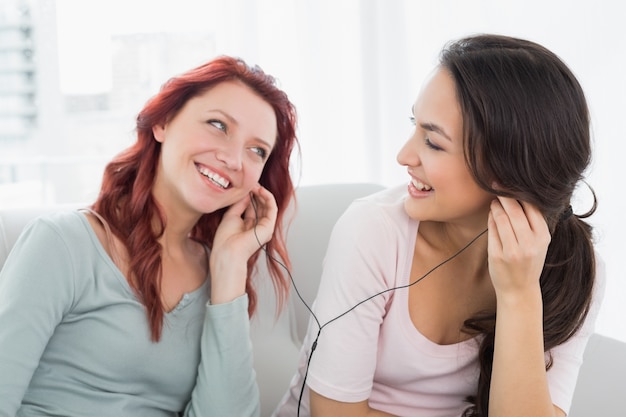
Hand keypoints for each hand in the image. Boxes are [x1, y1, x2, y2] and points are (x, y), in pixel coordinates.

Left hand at [209, 184, 277, 302]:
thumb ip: (240, 204)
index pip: (253, 207)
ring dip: (262, 193)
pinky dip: (267, 197)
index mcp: (248, 226)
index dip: (250, 195)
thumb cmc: (226, 239)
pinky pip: (272, 208)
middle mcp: (258, 227)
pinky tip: (260, 190)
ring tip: (255, 185)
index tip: (246, 186)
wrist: (228, 251)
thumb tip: (247, 193)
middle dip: (256, 193)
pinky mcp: (269, 226)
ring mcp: (264, 227)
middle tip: (251, 183)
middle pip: (261, 205)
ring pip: (267, 205)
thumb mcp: (231, 215)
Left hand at [487, 196, 550, 299]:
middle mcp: (530, 244)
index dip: (520, 194)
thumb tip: (519, 196)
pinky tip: (492, 214)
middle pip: (515, 210)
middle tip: (496, 186)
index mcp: (543, 237)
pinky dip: (491, 219)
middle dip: (504, 195)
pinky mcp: (498, 255)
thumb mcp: (539, 243)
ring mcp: (513, 250)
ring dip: (496, 206)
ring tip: (495, 202)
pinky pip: (492, 230)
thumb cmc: (528, 262)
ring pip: (501, 219)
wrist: (520, 290)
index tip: (511, 184)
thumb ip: (532, 223)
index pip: (532, 207)